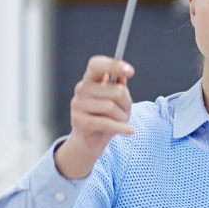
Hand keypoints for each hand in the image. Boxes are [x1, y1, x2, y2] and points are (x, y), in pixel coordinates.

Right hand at [54, 56, 134, 179]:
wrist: (90, 142)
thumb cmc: (106, 117)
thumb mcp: (117, 100)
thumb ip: (119, 85)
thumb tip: (123, 72)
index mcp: (90, 79)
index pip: (97, 64)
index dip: (113, 65)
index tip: (130, 71)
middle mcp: (81, 89)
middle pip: (115, 90)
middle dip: (126, 103)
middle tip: (125, 111)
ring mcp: (77, 104)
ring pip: (112, 107)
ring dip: (123, 117)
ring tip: (121, 122)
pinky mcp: (79, 121)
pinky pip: (106, 123)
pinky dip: (121, 128)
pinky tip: (129, 131)